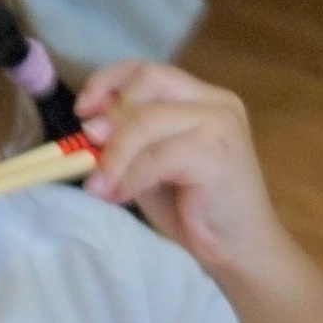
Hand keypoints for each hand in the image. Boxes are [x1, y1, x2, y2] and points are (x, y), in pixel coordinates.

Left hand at [75, 62, 298, 286]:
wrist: (240, 252)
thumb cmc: (197, 211)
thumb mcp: (152, 164)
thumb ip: (129, 139)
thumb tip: (90, 125)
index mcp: (204, 98)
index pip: (149, 70)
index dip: (109, 81)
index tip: (83, 110)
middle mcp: (216, 102)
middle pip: (147, 82)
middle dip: (111, 117)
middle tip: (91, 152)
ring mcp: (219, 124)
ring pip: (146, 121)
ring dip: (114, 156)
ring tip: (99, 187)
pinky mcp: (215, 153)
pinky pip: (155, 156)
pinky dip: (129, 177)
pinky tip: (119, 196)